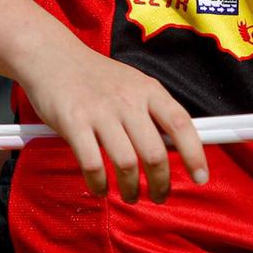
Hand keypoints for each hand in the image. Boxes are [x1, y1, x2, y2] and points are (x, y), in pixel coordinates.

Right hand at [18, 45, 208, 203]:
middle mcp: (128, 100)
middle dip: (161, 183)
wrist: (52, 56)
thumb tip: (176, 147)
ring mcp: (100, 111)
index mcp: (148, 90)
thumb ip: (152, 111)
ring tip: (131, 196)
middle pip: (154, 152)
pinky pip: (92, 164)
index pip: (180, 124)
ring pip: (126, 163)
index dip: (194, 154)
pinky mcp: (74, 122)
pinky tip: (100, 188)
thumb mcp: (133, 83)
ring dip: (131, 188)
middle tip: (160, 196)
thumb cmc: (97, 76)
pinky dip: (99, 184)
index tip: (201, 177)